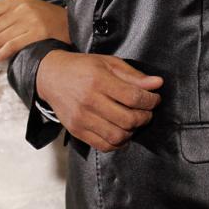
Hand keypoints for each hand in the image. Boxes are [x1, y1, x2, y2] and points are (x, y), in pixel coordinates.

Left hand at [0, 0, 69, 60]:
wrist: (71, 23)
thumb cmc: (44, 18)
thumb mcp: (22, 9)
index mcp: (16, 0)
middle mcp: (22, 7)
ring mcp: (31, 19)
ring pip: (0, 38)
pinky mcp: (39, 32)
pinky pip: (12, 45)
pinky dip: (2, 53)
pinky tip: (0, 58)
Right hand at [36, 50, 162, 151]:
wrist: (51, 76)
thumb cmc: (82, 67)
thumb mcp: (108, 63)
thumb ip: (133, 75)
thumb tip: (157, 83)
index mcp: (98, 80)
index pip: (134, 97)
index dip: (150, 101)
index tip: (154, 99)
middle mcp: (89, 101)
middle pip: (128, 119)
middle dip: (145, 117)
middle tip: (146, 111)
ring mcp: (82, 118)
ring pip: (118, 136)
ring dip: (132, 131)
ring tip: (133, 121)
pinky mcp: (76, 131)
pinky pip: (104, 146)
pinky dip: (118, 142)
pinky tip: (120, 130)